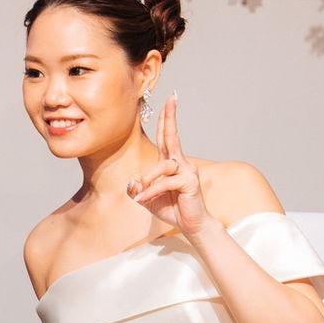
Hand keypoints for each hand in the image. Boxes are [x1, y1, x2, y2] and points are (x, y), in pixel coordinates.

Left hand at [125, 94, 213, 237]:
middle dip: (170, 117)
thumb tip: (134, 182)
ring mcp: (187, 171)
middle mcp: (180, 162)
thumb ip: (137, 188)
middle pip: (172, 136)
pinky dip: (152, 191)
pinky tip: (144, 200)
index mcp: (169, 162)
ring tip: (140, 196)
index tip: (170, 99)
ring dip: (147, 181)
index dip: (166, 119)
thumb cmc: (170, 208)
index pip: (166, 136)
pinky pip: (165, 182)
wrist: (190, 225)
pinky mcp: (190, 182)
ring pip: (161, 166)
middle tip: (172, 98)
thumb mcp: (146, 197)